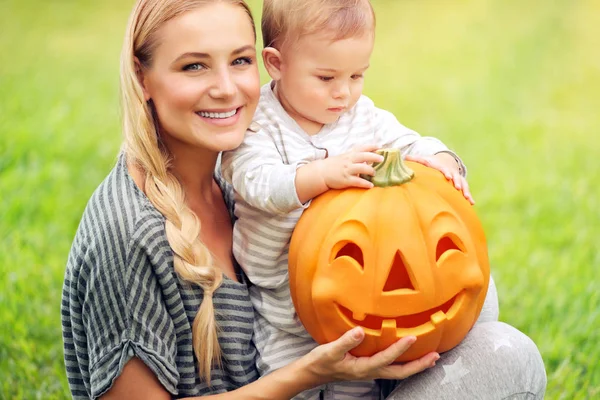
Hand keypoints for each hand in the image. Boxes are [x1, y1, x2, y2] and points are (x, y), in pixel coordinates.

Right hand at [304, 327, 438, 383]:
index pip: (386, 358)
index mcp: (362, 368)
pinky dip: (403, 362)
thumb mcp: (330, 350)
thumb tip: (360, 330)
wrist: (313, 372)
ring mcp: (370, 371)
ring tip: (430, 358)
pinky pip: (390, 366)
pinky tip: (407, 354)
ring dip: (414, 365)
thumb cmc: (321, 362)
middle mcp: (370, 372)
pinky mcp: (368, 367)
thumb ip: (346, 341)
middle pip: (400, 372)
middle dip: (418, 366)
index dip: (400, 348)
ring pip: (397, 371)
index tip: (413, 337)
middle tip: (435, 357)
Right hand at [317, 145, 383, 189]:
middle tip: (382, 159)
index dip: (371, 146)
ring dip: (371, 170)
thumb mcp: (344, 157)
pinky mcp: (345, 180)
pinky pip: (357, 181)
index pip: (362, 148)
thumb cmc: (333, 165)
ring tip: (375, 173)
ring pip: (362, 168)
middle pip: (364, 156)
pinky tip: (370, 185)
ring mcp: (347, 170)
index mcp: (349, 154)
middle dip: (374, 157)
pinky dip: (365, 183)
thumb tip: (368, 159)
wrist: (321, 173)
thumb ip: (355, 157)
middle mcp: (349, 161)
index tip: (379, 146)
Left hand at [405, 153, 474, 203]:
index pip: (445, 169)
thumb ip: (415, 159)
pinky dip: (469, 196)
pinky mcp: (461, 184)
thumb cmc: (432, 163)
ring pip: (463, 184)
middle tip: (458, 187)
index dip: (447, 172)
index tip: (447, 176)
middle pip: (456, 177)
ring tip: (467, 198)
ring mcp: (458, 178)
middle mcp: (452, 173)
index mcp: (443, 167)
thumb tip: (404, 158)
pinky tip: (472, 203)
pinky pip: (466, 190)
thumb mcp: (424, 159)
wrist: (445, 161)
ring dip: (465, 191)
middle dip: (457, 182)